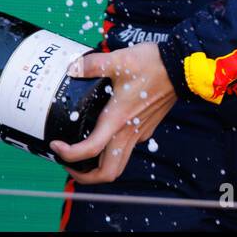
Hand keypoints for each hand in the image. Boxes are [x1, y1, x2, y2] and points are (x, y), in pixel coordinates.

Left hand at [49, 43, 176, 183]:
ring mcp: (139, 132)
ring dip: (98, 168)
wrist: (181, 68)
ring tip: (81, 155)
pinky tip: (102, 132)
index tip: (56, 147)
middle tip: (68, 163)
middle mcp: (129, 132)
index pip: (91, 149)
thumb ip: (92, 64)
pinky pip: (126, 149)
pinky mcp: (145, 128)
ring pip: (118, 164)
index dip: (69, 154)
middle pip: (108, 172)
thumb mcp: (118, 59)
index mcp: (118, 119)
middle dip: (85, 176)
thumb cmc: (152, 65)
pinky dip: (110, 151)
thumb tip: (72, 68)